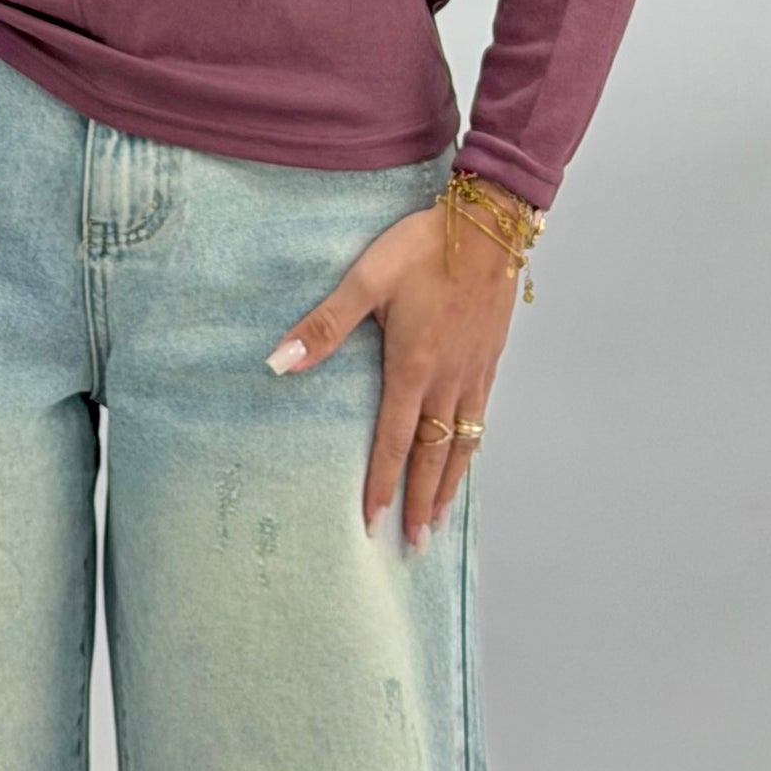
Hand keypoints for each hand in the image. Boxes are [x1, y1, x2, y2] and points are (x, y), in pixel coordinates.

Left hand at [263, 193, 520, 549]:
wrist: (490, 225)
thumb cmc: (424, 247)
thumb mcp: (367, 279)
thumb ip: (325, 324)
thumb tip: (280, 361)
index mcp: (414, 366)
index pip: (393, 440)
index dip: (382, 484)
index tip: (372, 523)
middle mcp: (448, 380)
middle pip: (433, 455)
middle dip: (420, 502)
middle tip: (414, 545)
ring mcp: (474, 372)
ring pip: (463, 443)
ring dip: (450, 485)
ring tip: (441, 520)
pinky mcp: (491, 358)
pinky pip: (482, 418)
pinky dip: (473, 448)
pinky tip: (468, 454)